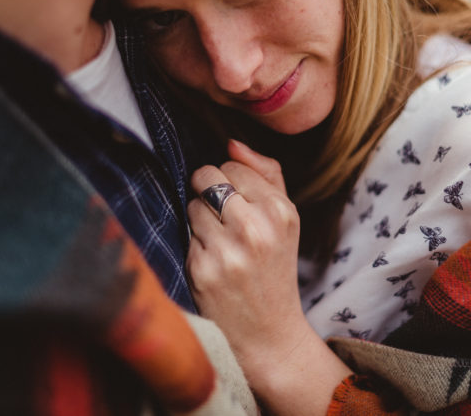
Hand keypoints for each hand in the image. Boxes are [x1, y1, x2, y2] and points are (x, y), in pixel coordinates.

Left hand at [187, 140, 351, 415]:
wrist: (269, 328)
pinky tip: (212, 261)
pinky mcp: (202, 271)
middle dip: (207, 191)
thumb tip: (232, 143)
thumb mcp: (286, 218)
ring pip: (192, 205)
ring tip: (219, 240)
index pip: (233, 166)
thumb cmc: (275, 264)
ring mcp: (228, 252)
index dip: (228, 180)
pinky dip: (194, 244)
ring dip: (199, 218)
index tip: (235, 199)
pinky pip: (185, 235)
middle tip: (219, 214)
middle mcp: (256, 229)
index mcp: (280, 212)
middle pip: (207, 178)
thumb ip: (266, 173)